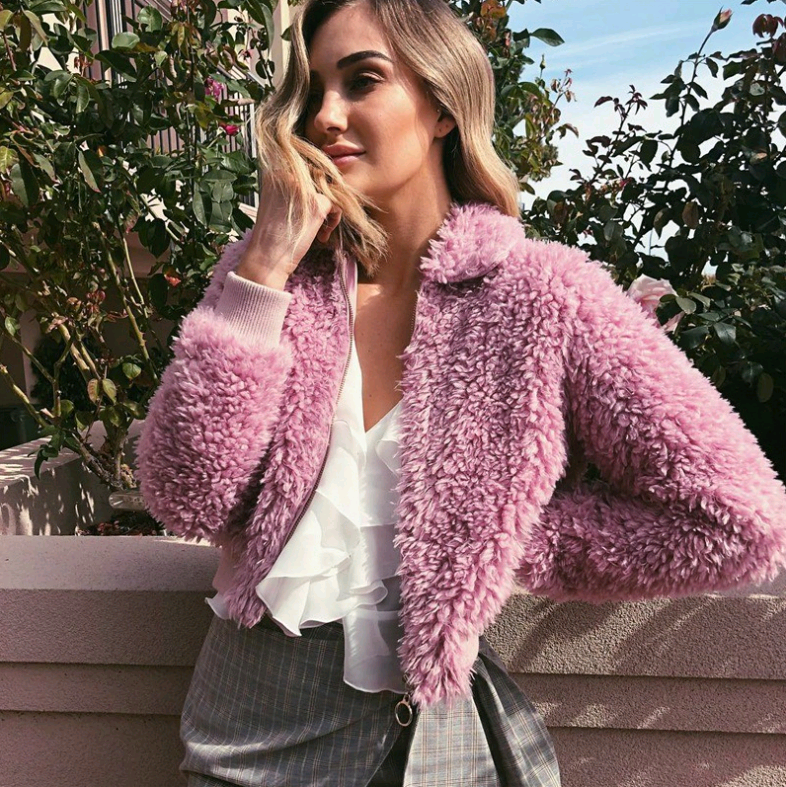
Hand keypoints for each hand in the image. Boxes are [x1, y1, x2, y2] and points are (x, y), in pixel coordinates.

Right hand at [235, 175, 341, 289]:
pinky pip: (335, 205)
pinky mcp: (317, 204)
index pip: (302, 175)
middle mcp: (289, 176)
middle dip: (318, 203)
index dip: (307, 194)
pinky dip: (334, 221)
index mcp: (274, 175)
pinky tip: (322, 236)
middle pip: (315, 182)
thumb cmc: (269, 238)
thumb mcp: (273, 205)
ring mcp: (303, 189)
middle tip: (311, 223)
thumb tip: (308, 192)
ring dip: (326, 212)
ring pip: (326, 193)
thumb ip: (287, 193)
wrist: (266, 258)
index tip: (303, 212)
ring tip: (317, 232)